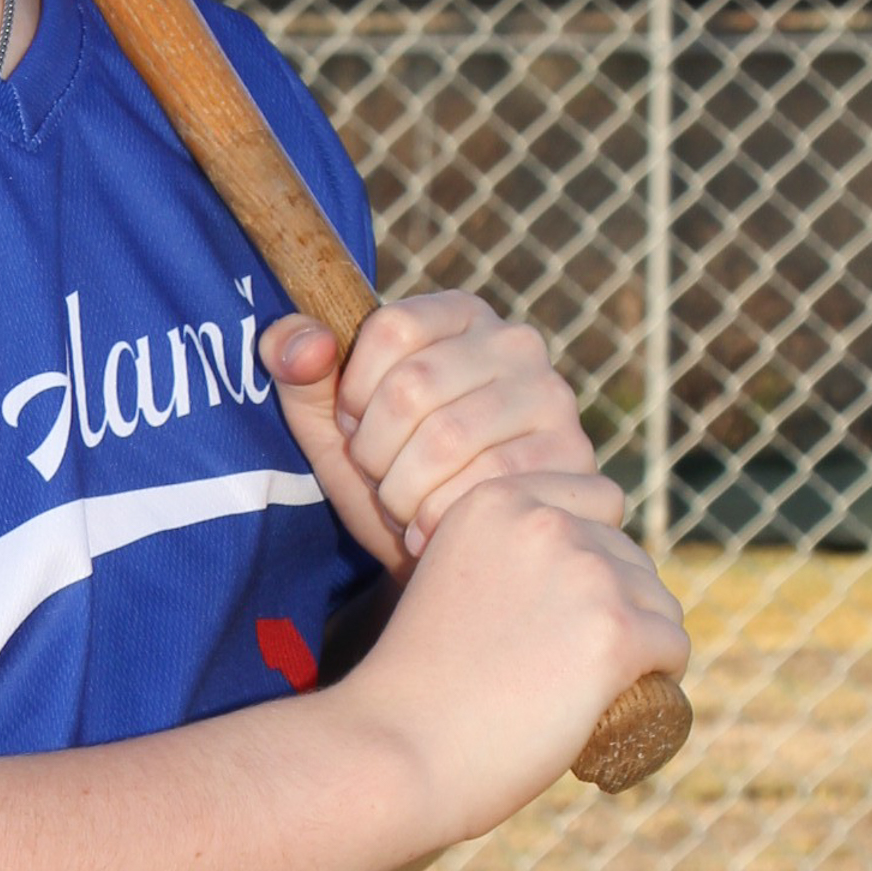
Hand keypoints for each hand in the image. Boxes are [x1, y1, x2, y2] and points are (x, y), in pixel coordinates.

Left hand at [261, 292, 606, 571]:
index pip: (391, 328)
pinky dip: (441, 519)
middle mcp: (516, 344)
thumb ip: (296, 367)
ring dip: (404, 490)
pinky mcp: (575, 461)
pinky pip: (490, 486)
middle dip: (375, 450)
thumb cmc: (387, 474)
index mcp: (458, 315)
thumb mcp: (329, 422)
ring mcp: (554, 399)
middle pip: (414, 385)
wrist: (448, 556)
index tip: (354, 426)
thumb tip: (306, 346)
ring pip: (448, 439)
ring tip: (403, 505)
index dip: (354, 392)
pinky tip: (431, 531)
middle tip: (379, 478)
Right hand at [340, 472, 689, 844]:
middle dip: (620, 600)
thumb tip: (565, 574)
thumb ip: (502, 558)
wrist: (399, 746)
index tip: (572, 601)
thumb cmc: (417, 682)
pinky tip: (632, 697)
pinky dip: (662, 675)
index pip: (596, 496)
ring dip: (644, 639)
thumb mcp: (450, 579)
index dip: (594, 549)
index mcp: (495, 499)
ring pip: (658, 601)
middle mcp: (544, 522)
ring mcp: (584, 574)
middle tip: (580, 660)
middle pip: (629, 553)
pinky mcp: (615, 632)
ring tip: (600, 684)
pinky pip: (673, 647)